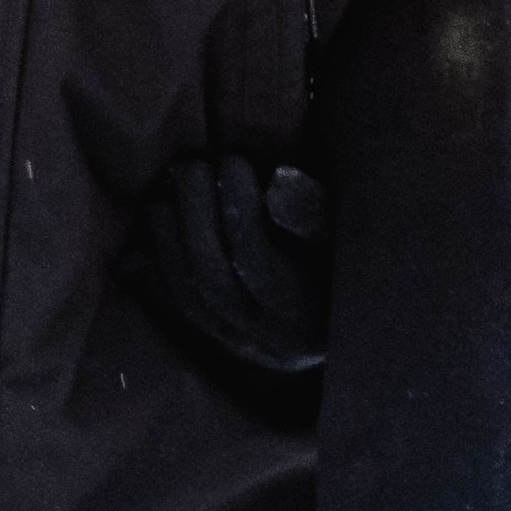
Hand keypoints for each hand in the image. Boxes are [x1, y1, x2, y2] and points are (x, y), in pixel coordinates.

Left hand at [141, 155, 330, 376]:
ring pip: (193, 297)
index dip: (240, 210)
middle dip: (197, 216)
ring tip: (168, 185)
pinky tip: (160, 217)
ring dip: (172, 236)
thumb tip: (274, 180)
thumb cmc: (351, 262)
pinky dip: (167, 259)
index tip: (233, 162)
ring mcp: (245, 348)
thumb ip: (314, 214)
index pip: (259, 264)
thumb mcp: (345, 238)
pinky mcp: (223, 344)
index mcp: (313, 313)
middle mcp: (275, 341)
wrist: (344, 321)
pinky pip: (185, 304)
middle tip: (193, 165)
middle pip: (217, 281)